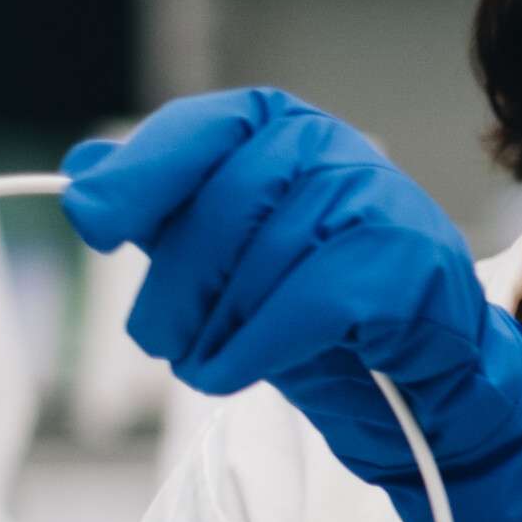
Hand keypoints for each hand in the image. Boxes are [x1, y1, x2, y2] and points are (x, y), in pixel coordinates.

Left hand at [65, 88, 521, 521]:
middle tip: (161, 337)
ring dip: (210, 329)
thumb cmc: (329, 325)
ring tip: (206, 364)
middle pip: (220, 203)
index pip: (207, 127)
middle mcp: (342, 153)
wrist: (434, 394)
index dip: (145, 173)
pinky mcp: (408, 272)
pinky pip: (305, 303)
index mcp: (295, 134)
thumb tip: (86, 172)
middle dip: (173, 283)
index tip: (94, 219)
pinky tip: (232, 373)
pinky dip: (253, 347)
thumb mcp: (231, 263)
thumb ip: (167, 213)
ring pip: (259, 256)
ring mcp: (383, 207)